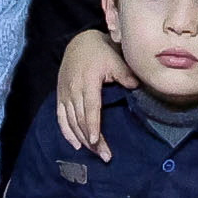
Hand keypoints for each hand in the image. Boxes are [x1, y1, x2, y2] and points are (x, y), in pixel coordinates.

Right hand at [56, 29, 132, 154]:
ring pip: (71, 121)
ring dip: (81, 139)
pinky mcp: (60, 96)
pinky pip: (61, 118)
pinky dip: (67, 132)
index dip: (92, 125)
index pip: (90, 108)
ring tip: (93, 153)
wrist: (79, 42)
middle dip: (91, 140)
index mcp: (87, 81)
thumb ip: (125, 75)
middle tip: (103, 155)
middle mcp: (73, 89)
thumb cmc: (101, 52)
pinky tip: (75, 144)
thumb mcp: (115, 59)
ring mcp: (65, 94)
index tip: (96, 141)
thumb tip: (136, 88)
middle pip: (81, 119)